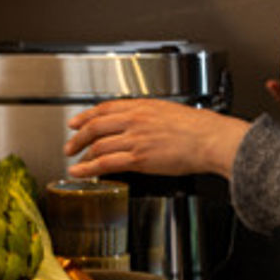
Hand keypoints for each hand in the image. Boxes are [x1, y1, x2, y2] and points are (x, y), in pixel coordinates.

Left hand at [64, 99, 249, 179]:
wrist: (209, 139)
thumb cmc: (199, 129)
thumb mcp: (169, 112)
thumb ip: (150, 117)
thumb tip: (142, 125)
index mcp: (142, 106)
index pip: (104, 108)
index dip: (85, 116)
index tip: (76, 122)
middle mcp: (134, 120)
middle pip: (95, 126)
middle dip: (77, 137)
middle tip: (69, 145)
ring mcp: (135, 139)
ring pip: (97, 145)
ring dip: (81, 155)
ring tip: (74, 163)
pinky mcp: (139, 158)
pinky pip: (106, 163)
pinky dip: (89, 168)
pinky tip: (81, 172)